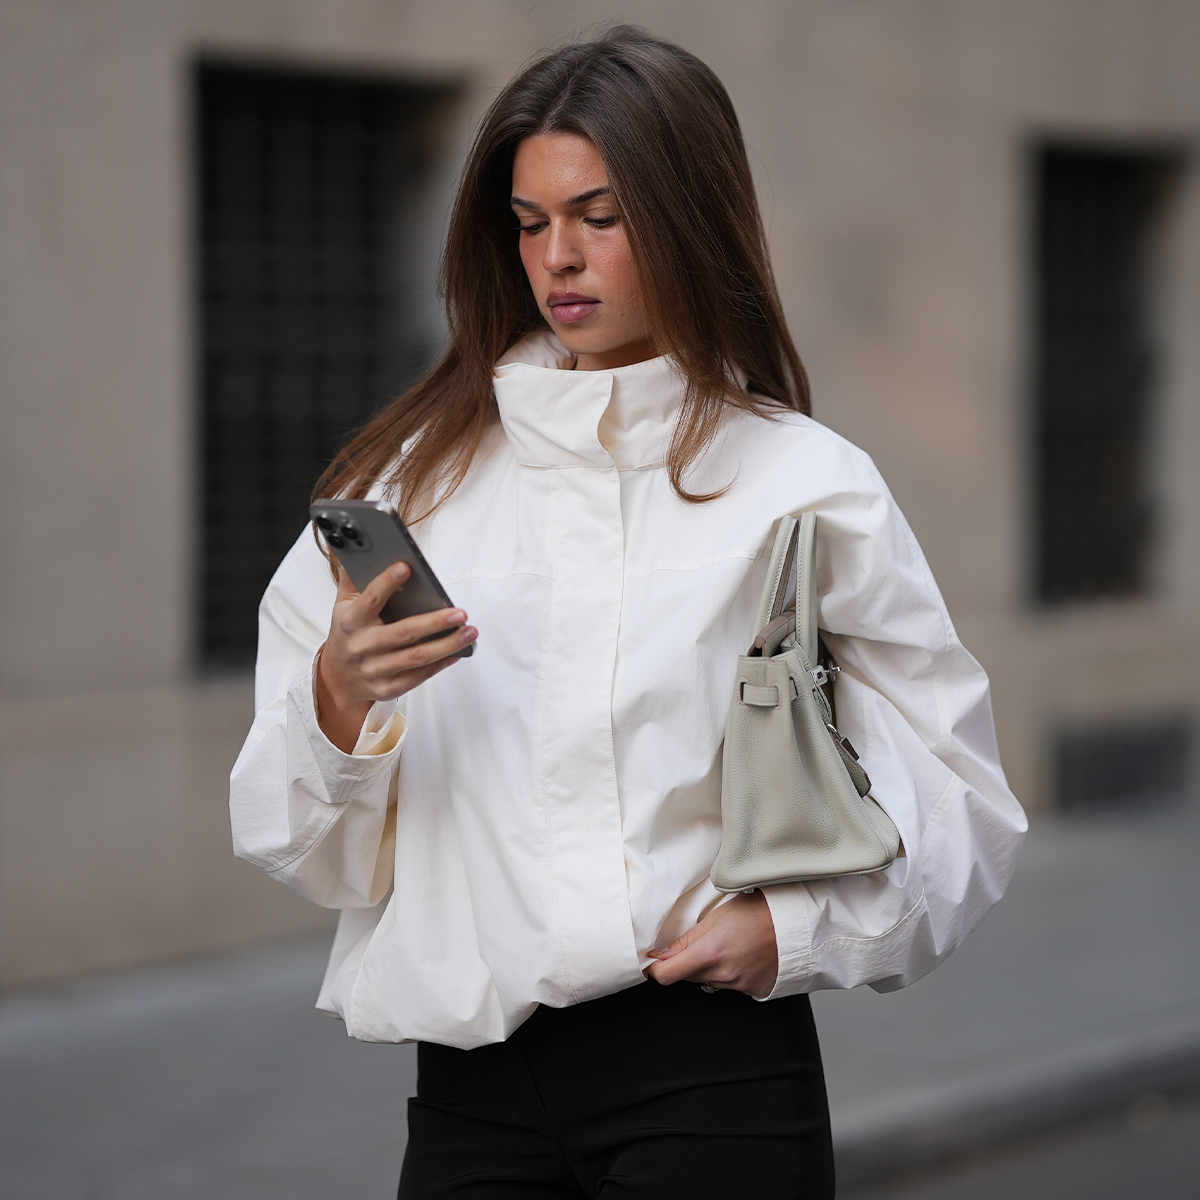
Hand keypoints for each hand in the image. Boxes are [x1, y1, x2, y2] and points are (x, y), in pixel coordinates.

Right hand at [316, 562, 476, 752]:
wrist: (336, 679)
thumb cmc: (347, 634)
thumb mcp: (342, 605)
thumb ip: (353, 577)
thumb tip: (362, 544)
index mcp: (350, 621)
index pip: (370, 599)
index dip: (387, 582)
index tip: (407, 567)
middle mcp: (362, 647)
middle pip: (403, 633)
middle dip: (434, 623)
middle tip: (461, 612)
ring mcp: (374, 670)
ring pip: (416, 657)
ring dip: (447, 645)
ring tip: (470, 631)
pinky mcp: (387, 688)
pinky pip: (419, 677)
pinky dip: (441, 664)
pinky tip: (459, 651)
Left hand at [645, 890, 777, 998]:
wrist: (794, 924)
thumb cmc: (757, 912)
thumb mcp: (715, 917)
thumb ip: (685, 940)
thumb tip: (659, 955)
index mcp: (710, 953)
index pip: (667, 975)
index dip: (656, 969)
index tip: (654, 961)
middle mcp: (723, 974)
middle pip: (687, 977)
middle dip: (685, 963)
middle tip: (701, 942)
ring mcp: (738, 985)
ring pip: (708, 981)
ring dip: (708, 968)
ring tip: (727, 945)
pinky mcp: (751, 991)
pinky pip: (729, 985)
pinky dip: (728, 973)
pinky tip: (740, 955)